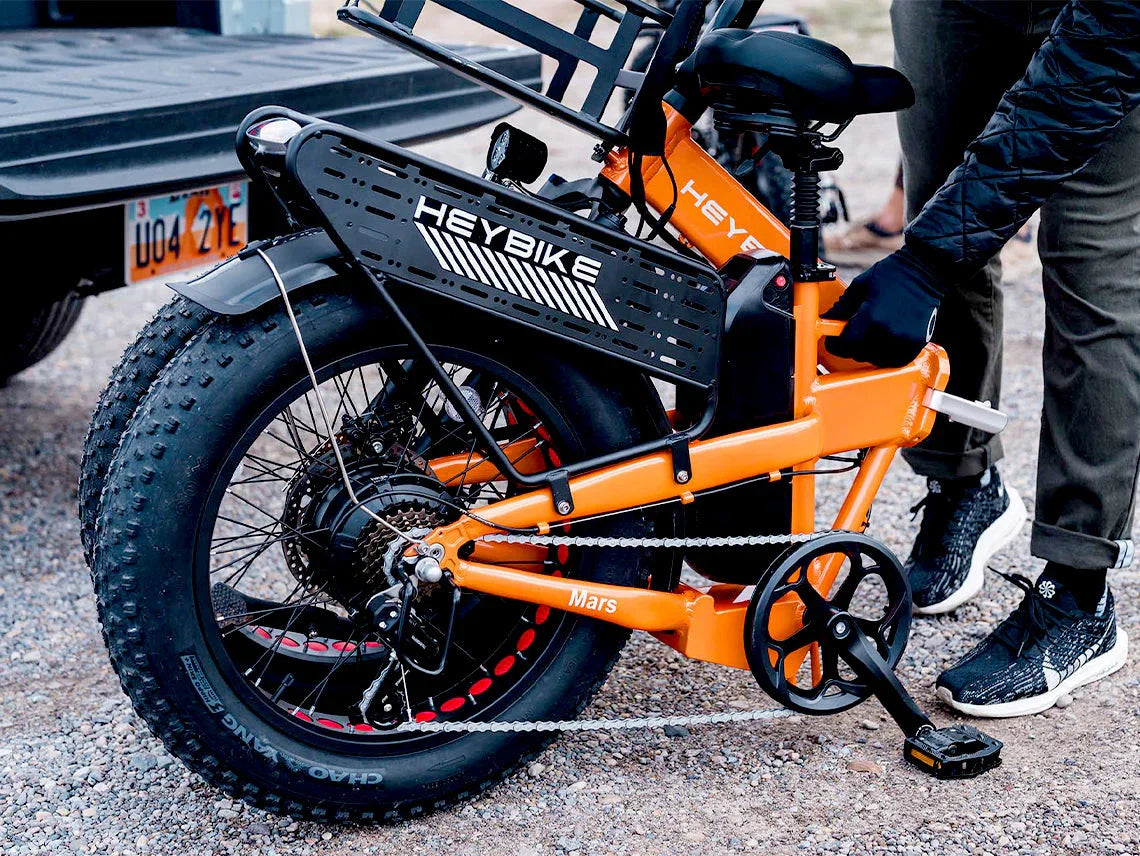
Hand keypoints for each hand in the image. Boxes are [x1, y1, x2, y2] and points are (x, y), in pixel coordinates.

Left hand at [823, 246, 944, 366]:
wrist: (926, 270)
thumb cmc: (892, 274)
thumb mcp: (860, 286)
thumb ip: (841, 307)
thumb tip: (825, 319)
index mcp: (871, 317)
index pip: (845, 345)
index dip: (835, 344)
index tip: (834, 340)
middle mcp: (888, 332)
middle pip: (859, 354)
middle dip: (850, 346)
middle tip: (851, 334)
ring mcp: (904, 340)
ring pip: (876, 360)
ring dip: (868, 352)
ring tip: (869, 336)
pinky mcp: (917, 343)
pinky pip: (895, 361)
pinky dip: (886, 356)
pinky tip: (883, 342)